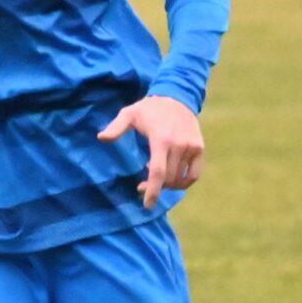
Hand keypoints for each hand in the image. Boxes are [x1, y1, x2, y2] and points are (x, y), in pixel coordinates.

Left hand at [99, 94, 203, 208]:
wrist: (177, 98)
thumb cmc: (149, 109)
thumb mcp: (129, 113)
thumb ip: (116, 127)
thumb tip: (101, 138)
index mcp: (161, 139)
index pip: (158, 172)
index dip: (153, 191)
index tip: (147, 205)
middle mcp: (179, 145)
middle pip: (168, 179)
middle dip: (155, 187)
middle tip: (141, 185)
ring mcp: (192, 147)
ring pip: (180, 179)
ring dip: (167, 184)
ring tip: (155, 177)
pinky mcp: (200, 148)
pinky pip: (194, 175)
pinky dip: (183, 182)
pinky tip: (172, 178)